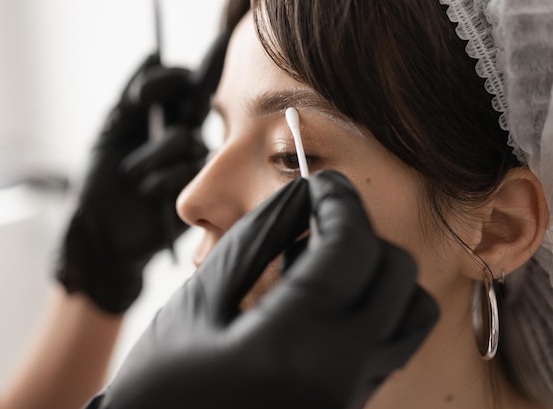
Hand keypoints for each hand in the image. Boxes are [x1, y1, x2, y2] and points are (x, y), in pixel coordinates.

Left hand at [55, 31, 230, 313]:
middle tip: (169, 107)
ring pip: (184, 139)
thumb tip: (152, 53)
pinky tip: (147, 195)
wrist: (104, 234)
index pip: (180, 83)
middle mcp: (181, 134)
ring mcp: (193, 161)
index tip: (138, 98)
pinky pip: (186, 170)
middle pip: (199, 100)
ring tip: (131, 178)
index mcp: (160, 118)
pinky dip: (158, 182)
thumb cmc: (100, 182)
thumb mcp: (109, 132)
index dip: (166, 80)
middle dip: (185, 94)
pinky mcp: (200, 189)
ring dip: (148, 158)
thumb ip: (129, 95)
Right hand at [85, 170, 438, 407]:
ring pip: (412, 309)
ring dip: (376, 271)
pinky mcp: (353, 401)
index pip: (351, 246)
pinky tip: (325, 301)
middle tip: (313, 223)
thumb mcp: (198, 304)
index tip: (321, 185)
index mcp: (292, 342)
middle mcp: (339, 371)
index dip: (340, 201)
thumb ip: (254, 241)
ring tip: (320, 267)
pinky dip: (376, 304)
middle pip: (396, 272)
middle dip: (360, 231)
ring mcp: (352, 392)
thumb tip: (300, 196)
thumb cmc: (160, 384)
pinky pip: (394, 340)